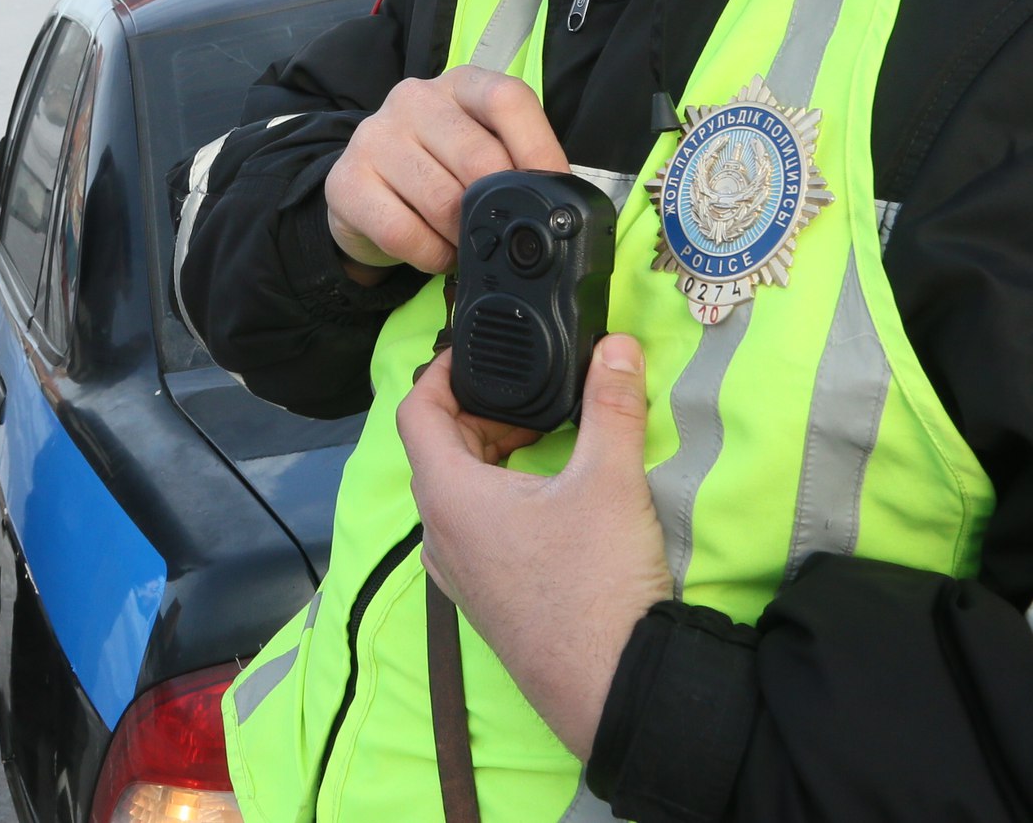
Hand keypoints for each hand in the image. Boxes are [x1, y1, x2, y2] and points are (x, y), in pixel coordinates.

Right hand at [325, 67, 565, 277]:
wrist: (362, 194)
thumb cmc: (435, 171)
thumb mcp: (478, 151)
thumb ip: (515, 162)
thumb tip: (558, 203)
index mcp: (459, 84)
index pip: (508, 99)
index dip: (540, 150)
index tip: (553, 195)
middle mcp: (413, 99)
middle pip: (479, 157)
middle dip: (498, 208)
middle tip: (503, 232)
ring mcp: (374, 136)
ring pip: (442, 201)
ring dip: (465, 238)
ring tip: (466, 244)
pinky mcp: (346, 181)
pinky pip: (404, 233)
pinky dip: (431, 256)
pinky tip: (435, 253)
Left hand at [398, 337, 670, 760]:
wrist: (612, 689)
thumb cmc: (598, 584)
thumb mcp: (610, 479)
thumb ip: (612, 404)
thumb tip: (617, 345)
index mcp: (449, 496)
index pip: (415, 412)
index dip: (440, 372)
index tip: (475, 353)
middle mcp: (440, 535)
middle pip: (436, 450)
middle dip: (478, 412)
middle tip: (529, 397)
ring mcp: (458, 574)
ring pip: (454, 493)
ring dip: (488, 457)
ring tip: (541, 440)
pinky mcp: (483, 600)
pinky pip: (471, 531)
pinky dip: (496, 499)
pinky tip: (545, 501)